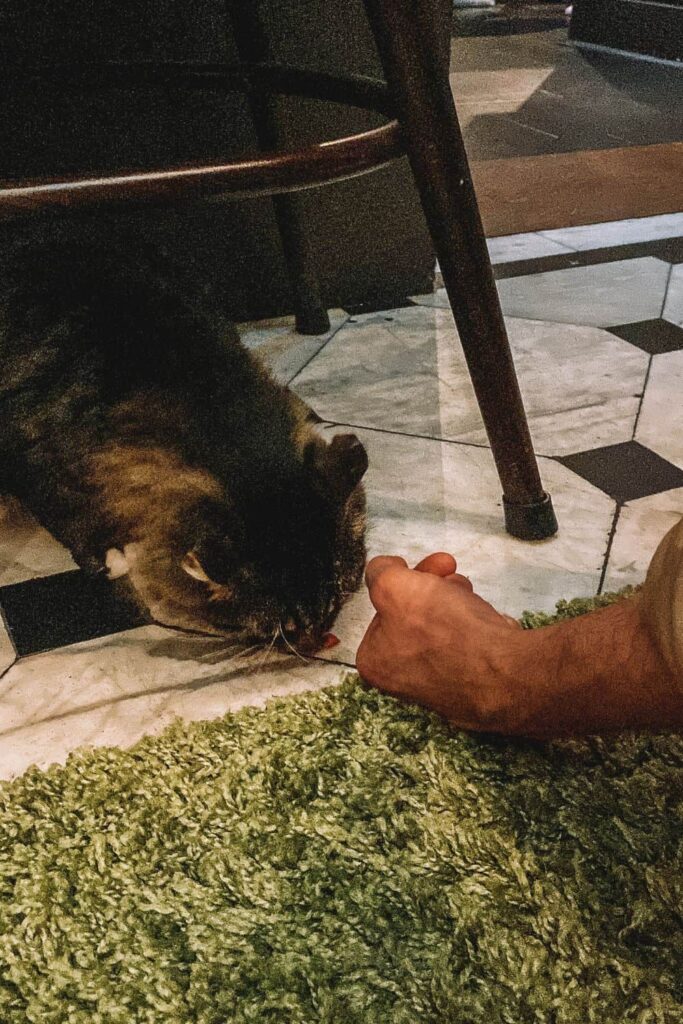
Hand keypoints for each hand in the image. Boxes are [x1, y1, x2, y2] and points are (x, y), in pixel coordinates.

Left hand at [356, 552, 525, 732]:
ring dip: (456, 600)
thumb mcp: (393, 586)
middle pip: (413, 614)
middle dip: (432, 585)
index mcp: (377, 662)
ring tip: (469, 592)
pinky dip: (477, 624)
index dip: (401, 579)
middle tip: (449, 568)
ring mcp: (441, 684)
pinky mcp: (474, 683)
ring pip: (443, 626)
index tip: (415, 565)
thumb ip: (380, 572)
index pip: (381, 608)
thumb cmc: (445, 633)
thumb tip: (383, 569)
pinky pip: (470, 643)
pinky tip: (488, 618)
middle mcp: (404, 679)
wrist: (505, 673)